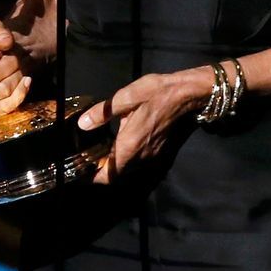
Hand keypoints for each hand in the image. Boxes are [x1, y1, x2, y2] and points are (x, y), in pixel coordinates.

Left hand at [78, 67, 211, 182]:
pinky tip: (118, 144)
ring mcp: (152, 155)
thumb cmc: (158, 93)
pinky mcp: (160, 151)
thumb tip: (83, 124)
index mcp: (130, 145)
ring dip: (113, 166)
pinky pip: (137, 162)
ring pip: (127, 169)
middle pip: (117, 174)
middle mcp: (142, 156)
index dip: (93, 177)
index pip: (109, 174)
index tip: (80, 171)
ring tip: (97, 152)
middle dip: (100, 171)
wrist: (190, 94)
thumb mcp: (127, 97)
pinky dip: (125, 159)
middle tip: (85, 159)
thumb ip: (103, 112)